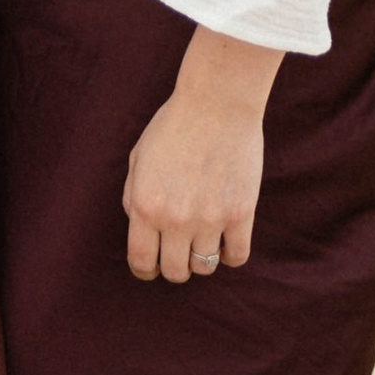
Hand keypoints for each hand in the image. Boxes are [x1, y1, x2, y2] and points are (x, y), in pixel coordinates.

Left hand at [122, 31, 276, 282]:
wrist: (216, 103)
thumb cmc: (173, 126)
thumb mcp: (138, 158)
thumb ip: (134, 197)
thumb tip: (139, 227)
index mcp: (145, 205)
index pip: (141, 261)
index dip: (145, 270)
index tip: (151, 267)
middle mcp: (176, 219)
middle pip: (175, 272)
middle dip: (173, 267)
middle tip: (177, 253)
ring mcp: (210, 218)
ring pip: (205, 267)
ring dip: (201, 259)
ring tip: (202, 241)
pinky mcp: (241, 214)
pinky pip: (237, 257)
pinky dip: (230, 255)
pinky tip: (226, 240)